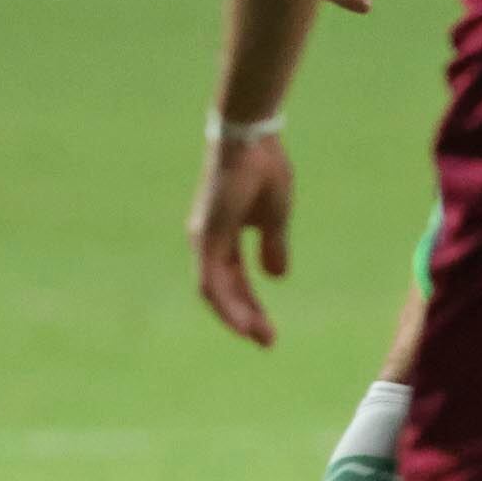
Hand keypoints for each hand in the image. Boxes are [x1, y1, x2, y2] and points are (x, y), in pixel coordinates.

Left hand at [190, 134, 297, 346]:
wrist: (251, 140)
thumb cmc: (263, 169)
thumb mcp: (274, 216)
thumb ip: (273, 246)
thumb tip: (276, 277)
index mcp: (223, 239)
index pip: (233, 283)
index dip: (250, 307)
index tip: (268, 331)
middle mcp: (208, 243)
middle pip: (223, 292)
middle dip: (245, 318)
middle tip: (268, 341)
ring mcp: (205, 240)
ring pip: (215, 291)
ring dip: (236, 315)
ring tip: (258, 336)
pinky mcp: (207, 235)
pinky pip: (211, 277)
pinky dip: (225, 300)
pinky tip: (240, 317)